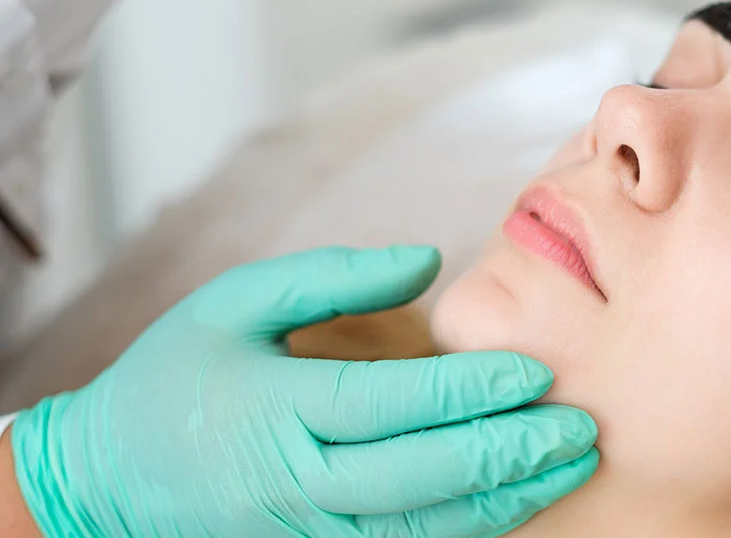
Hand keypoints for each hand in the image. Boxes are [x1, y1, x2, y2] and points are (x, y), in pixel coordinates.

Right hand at [10, 246, 597, 536]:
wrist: (105, 479)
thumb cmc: (176, 373)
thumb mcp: (236, 301)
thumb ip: (332, 277)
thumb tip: (427, 262)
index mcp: (275, 407)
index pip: (390, 403)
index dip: (468, 390)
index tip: (536, 372)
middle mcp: (298, 479)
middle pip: (421, 473)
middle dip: (509, 452)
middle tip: (581, 427)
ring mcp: (308, 527)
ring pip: (423, 523)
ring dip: (504, 498)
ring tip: (568, 466)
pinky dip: (465, 527)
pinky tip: (514, 502)